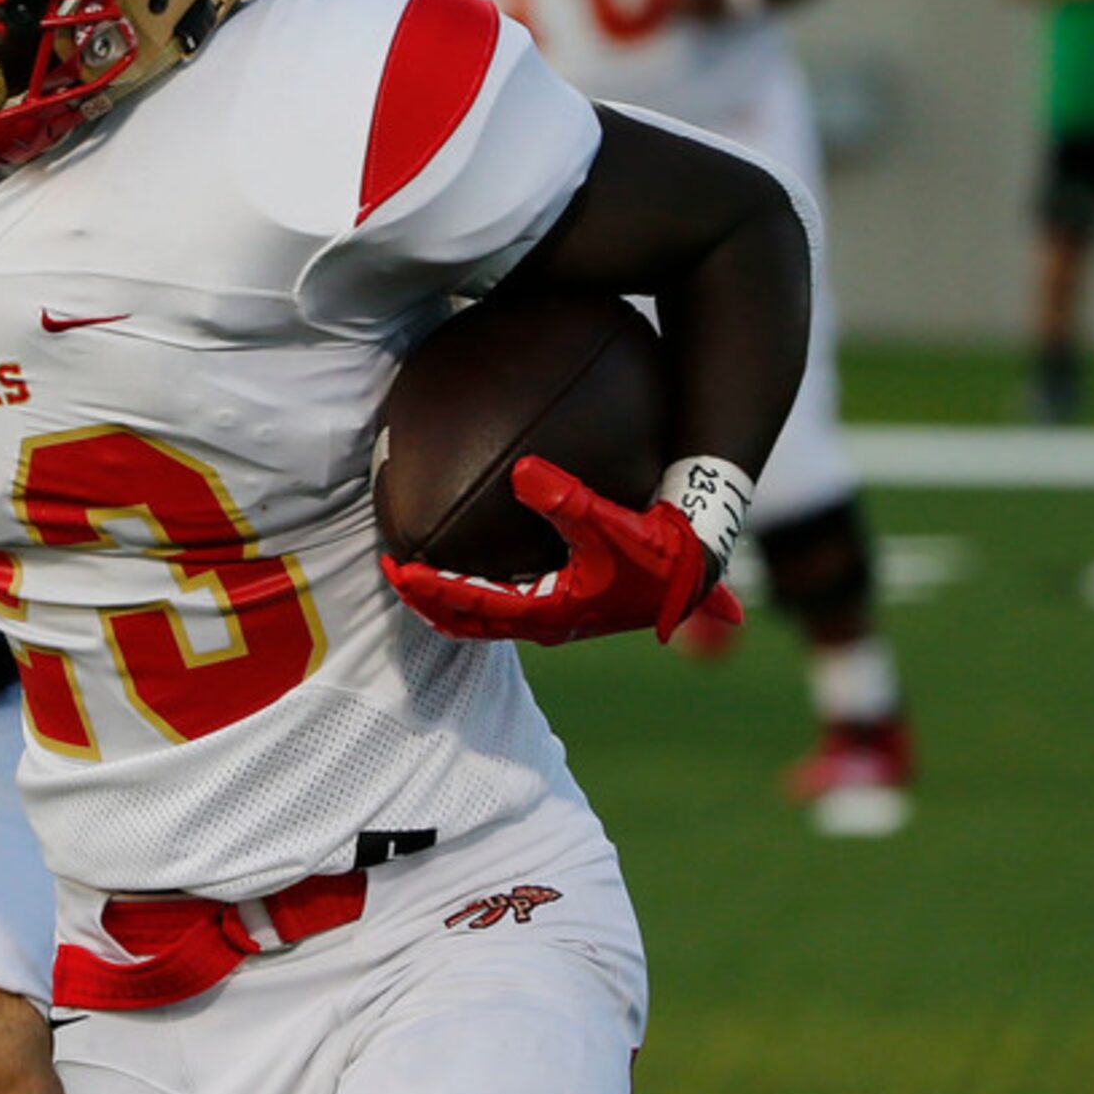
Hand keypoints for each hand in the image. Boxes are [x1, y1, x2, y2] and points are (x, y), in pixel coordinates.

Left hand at [382, 455, 743, 646]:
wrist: (700, 566)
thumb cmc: (659, 551)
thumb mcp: (613, 523)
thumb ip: (568, 500)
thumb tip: (522, 472)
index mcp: (549, 612)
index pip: (472, 605)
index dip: (429, 589)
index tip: (394, 569)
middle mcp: (548, 621)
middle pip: (469, 621)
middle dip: (428, 601)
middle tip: (393, 573)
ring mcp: (558, 614)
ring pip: (487, 616)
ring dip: (450, 599)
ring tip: (420, 571)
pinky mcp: (570, 600)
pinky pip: (509, 598)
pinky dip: (479, 587)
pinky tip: (476, 553)